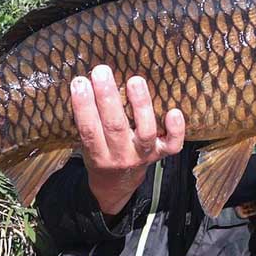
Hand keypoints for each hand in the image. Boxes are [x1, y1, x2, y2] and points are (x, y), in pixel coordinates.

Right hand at [70, 65, 184, 215]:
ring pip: (145, 132)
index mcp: (98, 154)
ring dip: (141, 105)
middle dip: (108, 98)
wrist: (116, 184)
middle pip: (115, 127)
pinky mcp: (162, 153)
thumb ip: (87, 122)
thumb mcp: (87, 146)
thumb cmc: (100, 154)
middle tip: (101, 71)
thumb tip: (84, 82)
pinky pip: (172, 145)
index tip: (80, 82)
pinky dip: (176, 130)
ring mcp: (143, 155)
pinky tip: (174, 111)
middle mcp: (121, 155)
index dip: (84, 107)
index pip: (89, 130)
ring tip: (135, 80)